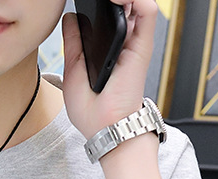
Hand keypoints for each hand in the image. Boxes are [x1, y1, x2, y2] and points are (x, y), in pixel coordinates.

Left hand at [61, 0, 158, 139]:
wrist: (106, 127)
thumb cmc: (91, 111)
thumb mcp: (73, 72)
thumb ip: (73, 43)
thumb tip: (70, 17)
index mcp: (105, 49)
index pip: (106, 15)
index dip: (99, 6)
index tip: (85, 1)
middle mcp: (122, 43)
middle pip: (122, 6)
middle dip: (110, 0)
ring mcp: (133, 42)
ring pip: (136, 3)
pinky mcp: (142, 45)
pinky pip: (147, 11)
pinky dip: (137, 0)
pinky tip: (119, 0)